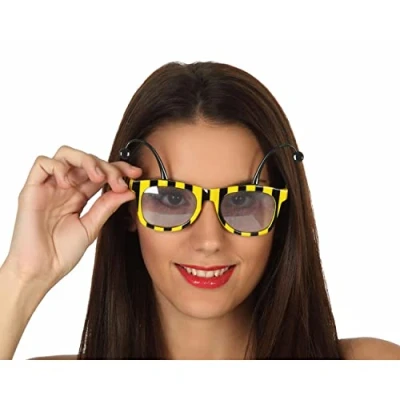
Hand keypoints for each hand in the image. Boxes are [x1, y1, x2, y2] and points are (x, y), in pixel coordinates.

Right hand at [2, 145, 140, 288]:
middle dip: (107, 166)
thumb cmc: (62, 252)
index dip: (118, 169)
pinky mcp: (32, 189)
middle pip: (87, 161)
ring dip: (86, 160)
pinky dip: (59, 167)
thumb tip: (128, 190)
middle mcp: (65, 188)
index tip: (135, 174)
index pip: (100, 173)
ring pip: (66, 154)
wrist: (41, 270)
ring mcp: (49, 187)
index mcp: (80, 196)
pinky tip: (69, 184)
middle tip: (119, 181)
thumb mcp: (92, 226)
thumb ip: (107, 206)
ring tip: (97, 177)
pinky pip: (42, 163)